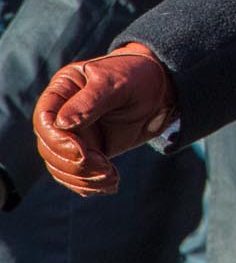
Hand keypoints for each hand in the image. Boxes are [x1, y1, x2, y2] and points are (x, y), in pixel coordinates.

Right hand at [34, 43, 175, 195]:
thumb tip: (61, 124)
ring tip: (111, 177)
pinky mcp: (88, 152)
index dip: (59, 141)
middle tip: (105, 168)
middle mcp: (61, 115)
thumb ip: (90, 101)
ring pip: (60, 166)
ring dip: (82, 178)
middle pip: (49, 149)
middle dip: (75, 164)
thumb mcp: (117, 83)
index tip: (83, 152)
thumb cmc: (138, 77)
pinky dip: (89, 185)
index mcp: (62, 91)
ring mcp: (73, 136)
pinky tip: (110, 185)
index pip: (45, 121)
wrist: (162, 88)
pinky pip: (76, 175)